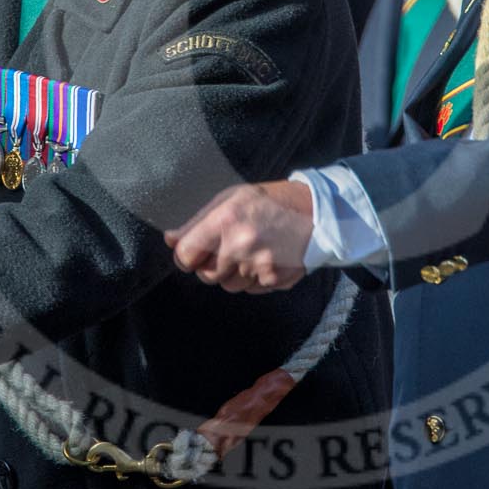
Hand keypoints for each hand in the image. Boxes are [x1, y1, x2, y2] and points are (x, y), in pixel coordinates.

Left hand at [166, 181, 314, 293]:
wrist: (317, 213)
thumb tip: (170, 239)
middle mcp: (239, 245)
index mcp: (224, 220)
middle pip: (206, 275)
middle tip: (229, 248)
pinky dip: (255, 279)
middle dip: (212, 266)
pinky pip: (251, 289)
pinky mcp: (273, 280)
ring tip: (252, 251)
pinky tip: (266, 259)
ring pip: (229, 286)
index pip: (186, 255)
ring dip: (234, 274)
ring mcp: (257, 265)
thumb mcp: (231, 199)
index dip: (186, 256)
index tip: (193, 254)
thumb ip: (198, 221)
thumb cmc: (270, 201)